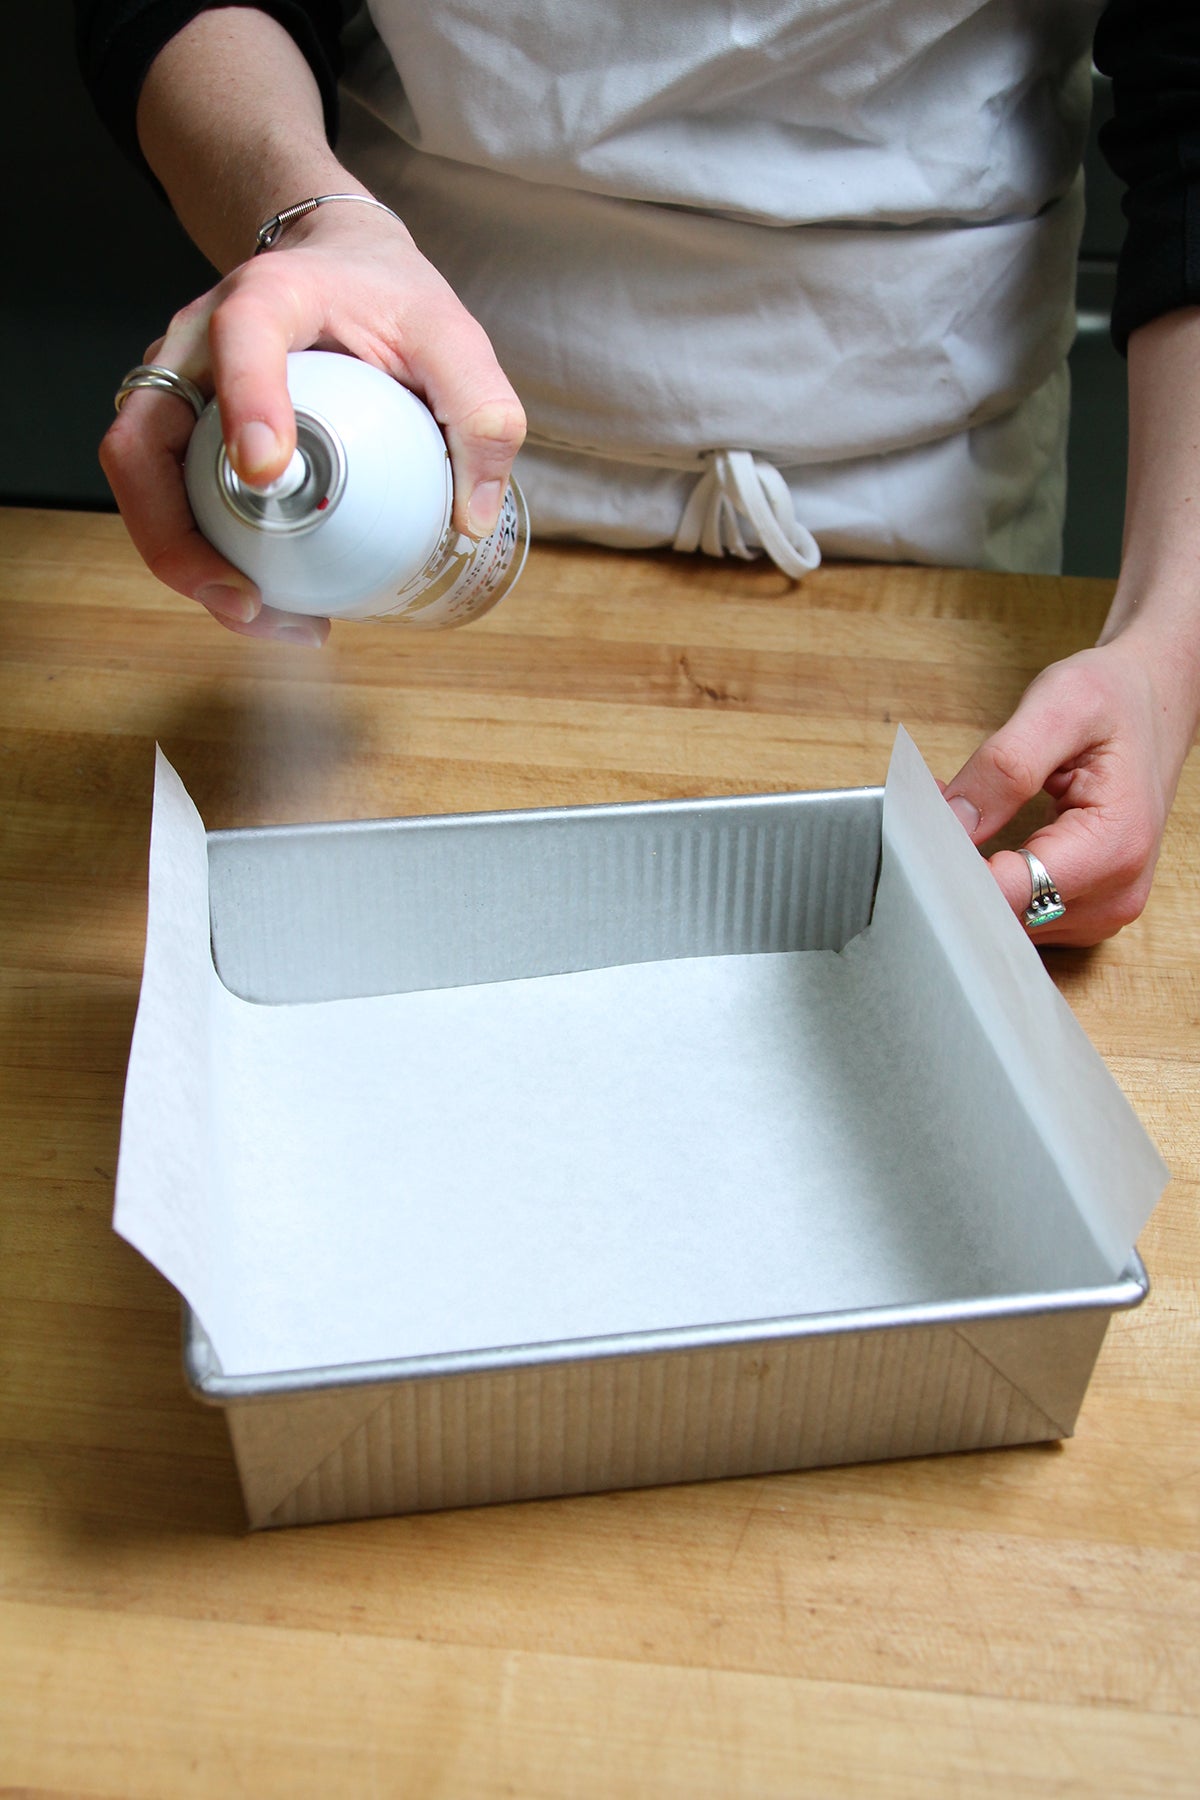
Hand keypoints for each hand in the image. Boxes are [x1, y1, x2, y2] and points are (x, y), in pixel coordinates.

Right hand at [100, 205, 525, 640]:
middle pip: (144, 441)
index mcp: (272, 297)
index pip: (243, 336)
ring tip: (259, 616)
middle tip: (245, 598)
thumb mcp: (452, 337)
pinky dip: (203, 559)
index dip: (246, 400)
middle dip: (177, 536)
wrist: (339, 267)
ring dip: (185, 564)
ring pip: (143, 485)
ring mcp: (179, 392)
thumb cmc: (388, 299)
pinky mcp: (181, 434)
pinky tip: (263, 600)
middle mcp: (199, 343)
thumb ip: (481, 412)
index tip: (267, 470)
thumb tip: (471, 522)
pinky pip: (170, 502)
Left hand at [942, 635, 1196, 944]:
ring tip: (960, 823)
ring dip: (969, 881)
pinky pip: (1019, 914)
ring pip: (1005, 921)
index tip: (921, 833)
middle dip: (956, 872)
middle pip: (1004, 915)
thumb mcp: (1060, 706)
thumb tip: (955, 821)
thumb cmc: (1114, 698)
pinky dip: (990, 886)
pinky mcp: (1084, 911)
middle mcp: (1114, 894)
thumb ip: (1006, 766)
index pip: (1010, 893)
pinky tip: (980, 847)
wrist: (1150, 704)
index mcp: (1113, 848)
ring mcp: (1101, 911)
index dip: (953, 870)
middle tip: (931, 817)